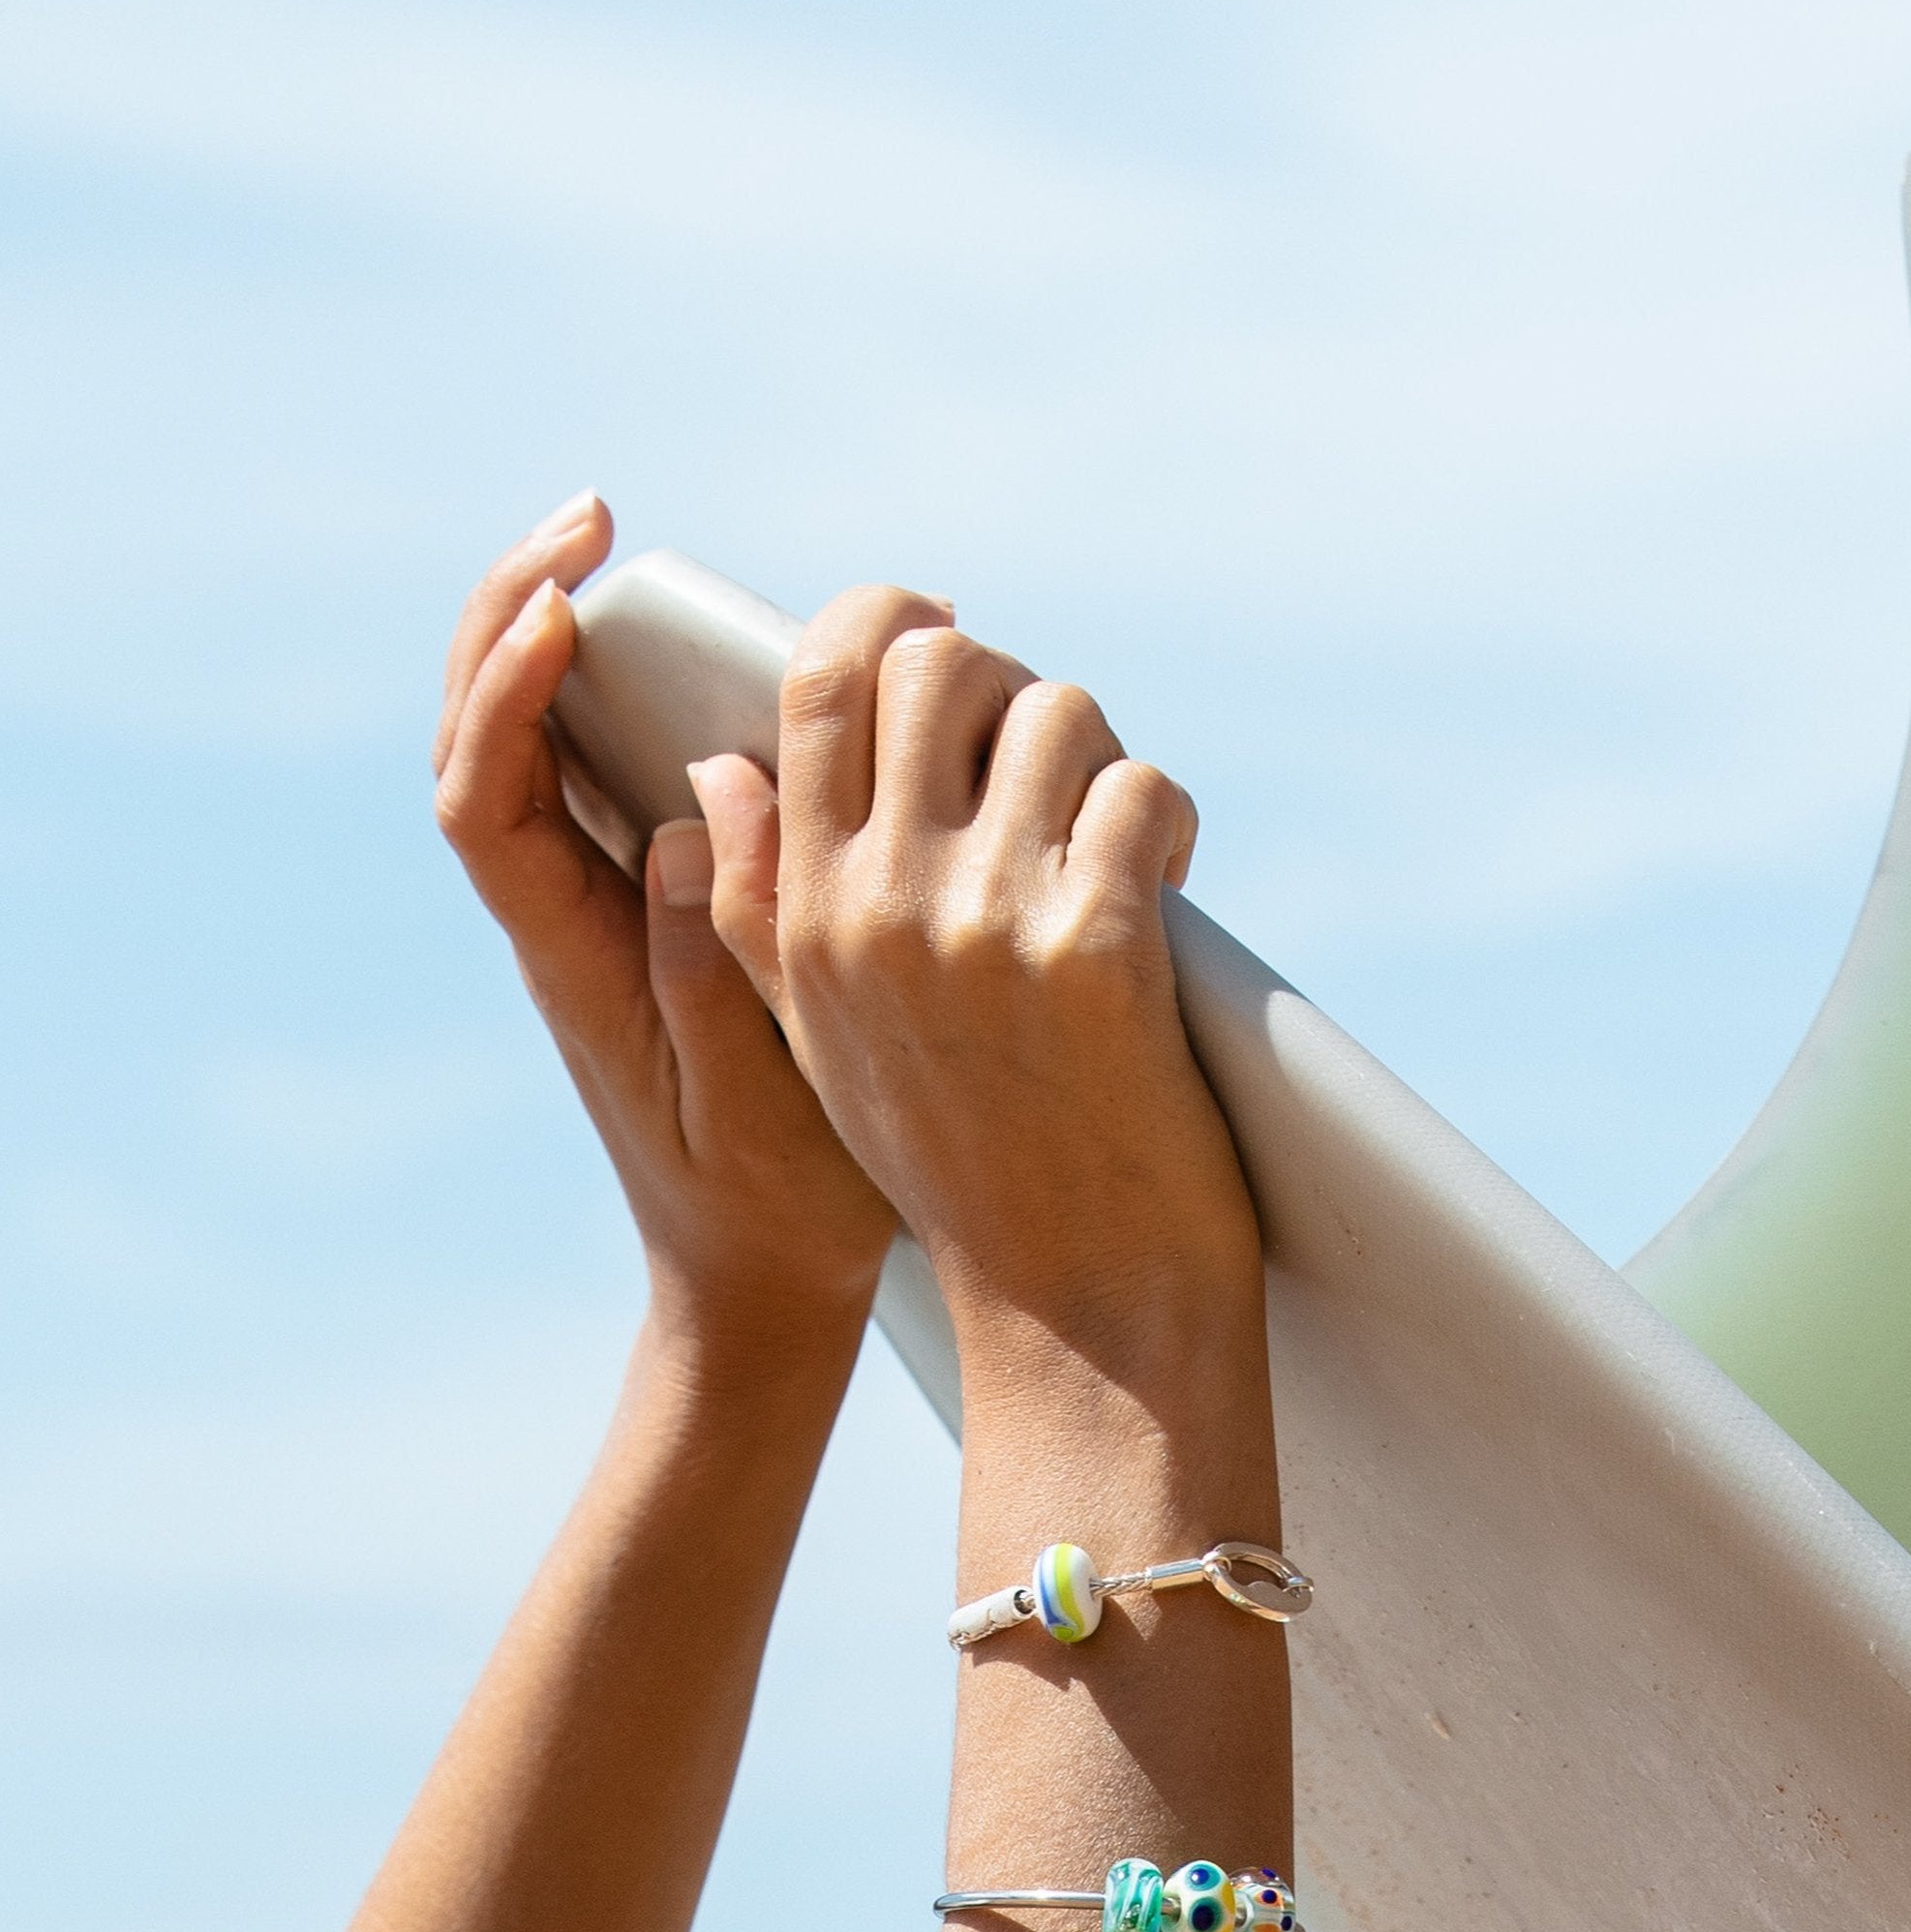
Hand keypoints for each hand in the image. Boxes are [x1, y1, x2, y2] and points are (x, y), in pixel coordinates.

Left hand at [432, 498, 896, 1386]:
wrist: (761, 1282)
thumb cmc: (770, 1209)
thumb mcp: (754, 1106)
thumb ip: (710, 966)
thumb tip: (684, 813)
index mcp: (569, 963)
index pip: (484, 801)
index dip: (501, 693)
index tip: (564, 610)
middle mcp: (567, 917)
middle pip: (481, 740)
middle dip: (511, 613)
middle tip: (591, 518)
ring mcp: (605, 907)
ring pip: (537, 745)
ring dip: (557, 632)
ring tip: (616, 544)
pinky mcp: (655, 906)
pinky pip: (612, 775)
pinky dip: (632, 691)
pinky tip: (697, 647)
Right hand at [689, 588, 1261, 1398]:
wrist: (1081, 1312)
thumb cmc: (965, 1167)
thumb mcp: (826, 1042)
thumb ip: (762, 905)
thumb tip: (719, 764)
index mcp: (804, 915)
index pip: (821, 683)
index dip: (888, 619)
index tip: (948, 632)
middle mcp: (879, 906)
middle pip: (942, 663)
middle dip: (1014, 684)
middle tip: (1054, 758)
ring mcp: (986, 927)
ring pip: (1061, 714)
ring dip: (1105, 760)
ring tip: (1114, 841)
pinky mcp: (1097, 952)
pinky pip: (1142, 791)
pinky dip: (1170, 823)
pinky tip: (1167, 887)